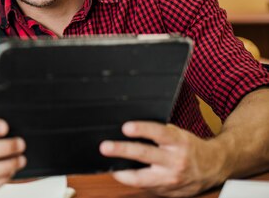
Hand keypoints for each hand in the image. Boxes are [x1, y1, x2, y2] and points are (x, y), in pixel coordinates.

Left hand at [100, 121, 223, 196]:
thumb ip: (158, 133)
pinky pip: (144, 187)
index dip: (141, 130)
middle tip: (105, 147)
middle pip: (145, 155)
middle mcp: (175, 161)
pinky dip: (131, 180)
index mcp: (178, 142)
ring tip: (109, 166)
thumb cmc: (191, 148)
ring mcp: (170, 178)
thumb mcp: (178, 134)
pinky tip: (120, 174)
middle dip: (122, 150)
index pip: (158, 133)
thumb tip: (130, 130)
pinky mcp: (167, 191)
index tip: (126, 128)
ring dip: (122, 173)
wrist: (214, 167)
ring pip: (142, 178)